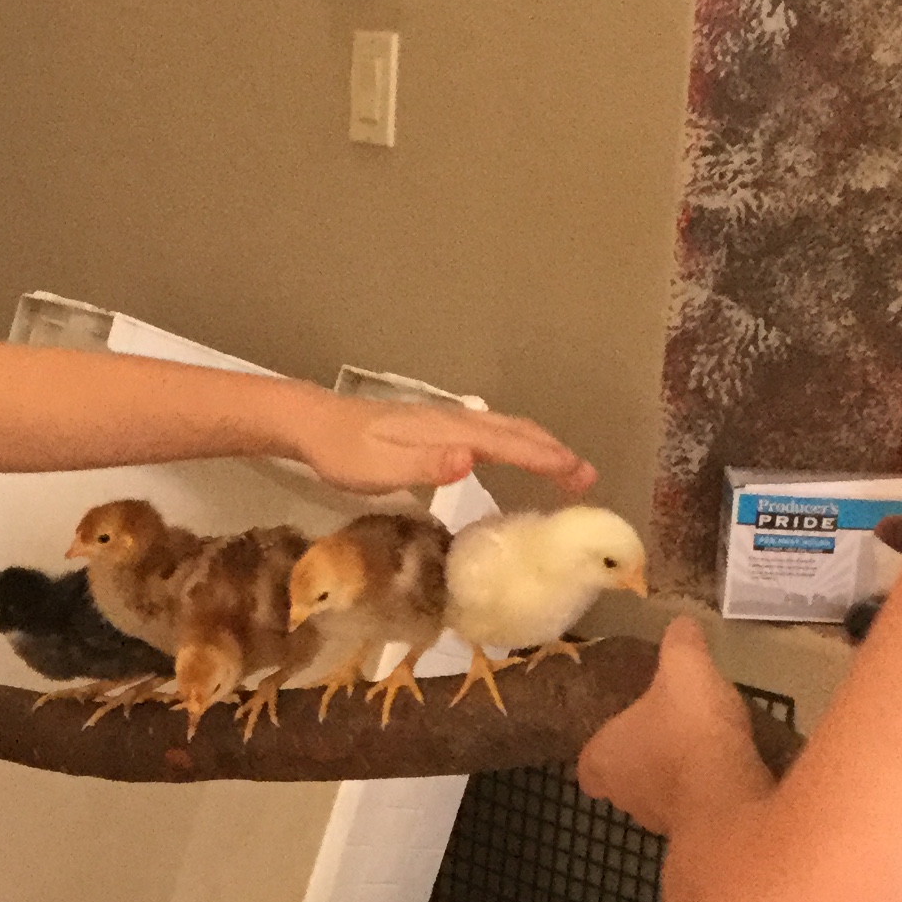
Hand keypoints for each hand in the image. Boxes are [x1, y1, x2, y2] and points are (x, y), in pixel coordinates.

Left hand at [295, 394, 597, 498]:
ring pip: (504, 430)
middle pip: (514, 433)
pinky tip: (515, 455)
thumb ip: (426, 466)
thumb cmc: (344, 453)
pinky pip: (490, 434)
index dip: (544, 459)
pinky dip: (516, 444)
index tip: (578, 476)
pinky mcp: (436, 428)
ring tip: (567, 468)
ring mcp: (445, 422)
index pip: (507, 445)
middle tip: (588, 479)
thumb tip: (471, 460)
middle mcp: (454, 422)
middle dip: (554, 453)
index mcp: (447, 432)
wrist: (314, 424)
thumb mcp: (379, 468)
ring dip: (539, 447)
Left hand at [578, 615, 768, 836]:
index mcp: (604, 759)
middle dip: (640, 760)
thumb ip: (679, 643)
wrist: (729, 793)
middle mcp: (624, 796)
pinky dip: (703, 792)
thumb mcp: (685, 668)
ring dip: (673, 777)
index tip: (621, 734)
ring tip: (697, 747)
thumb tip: (681, 623)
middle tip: (664, 733)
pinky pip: (693, 809)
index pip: (588, 765)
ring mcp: (658, 821)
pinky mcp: (695, 832)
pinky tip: (723, 769)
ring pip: (657, 797)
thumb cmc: (690, 730)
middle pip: (622, 780)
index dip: (602, 751)